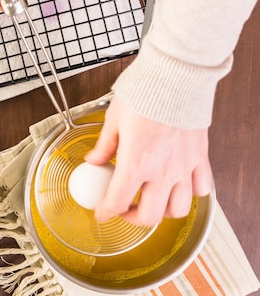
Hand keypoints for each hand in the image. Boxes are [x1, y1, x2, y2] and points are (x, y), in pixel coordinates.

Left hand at [86, 97, 213, 226]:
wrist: (176, 76)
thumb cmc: (144, 93)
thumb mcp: (113, 119)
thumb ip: (104, 145)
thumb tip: (94, 159)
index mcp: (135, 163)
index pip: (117, 202)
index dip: (106, 212)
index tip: (102, 213)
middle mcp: (161, 171)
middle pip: (149, 217)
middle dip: (133, 218)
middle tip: (125, 209)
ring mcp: (183, 167)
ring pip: (178, 209)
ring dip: (163, 211)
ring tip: (152, 200)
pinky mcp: (200, 158)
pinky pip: (201, 189)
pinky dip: (191, 194)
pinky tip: (179, 186)